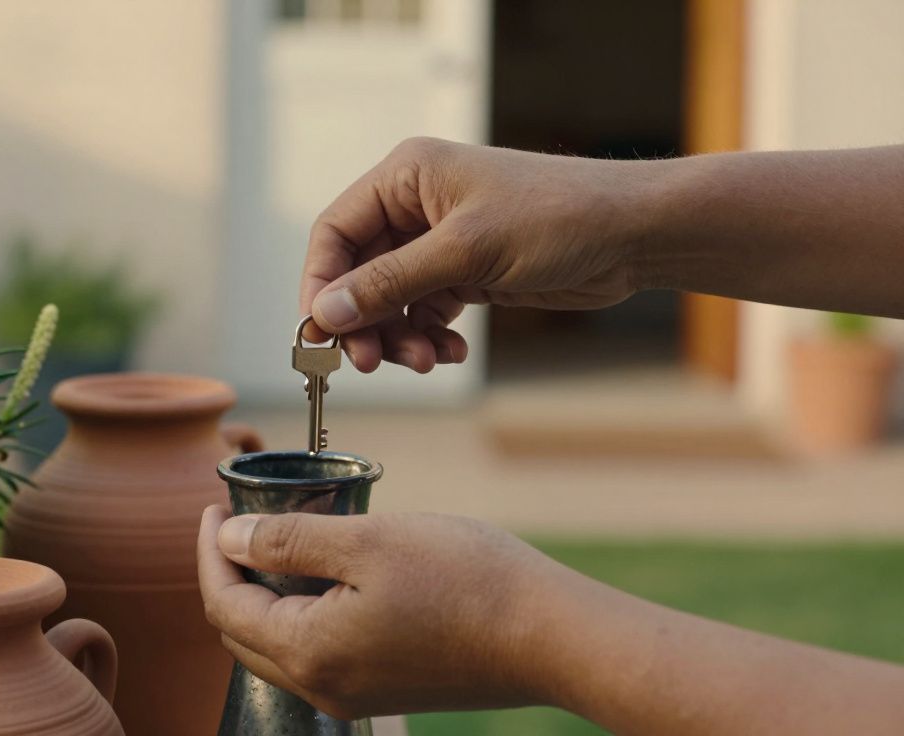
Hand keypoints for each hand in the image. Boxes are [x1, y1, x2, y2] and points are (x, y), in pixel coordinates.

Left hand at [197, 505, 567, 718]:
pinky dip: (301, 614)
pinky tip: (324, 575)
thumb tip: (231, 540)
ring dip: (265, 596)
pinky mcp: (383, 689)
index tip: (215, 507)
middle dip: (229, 576)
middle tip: (239, 522)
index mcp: (308, 652)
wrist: (549, 635)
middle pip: (242, 631)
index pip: (224, 603)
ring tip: (280, 540)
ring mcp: (353, 695)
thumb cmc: (464, 580)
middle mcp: (322, 687)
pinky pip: (317, 654)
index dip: (211, 551)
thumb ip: (288, 541)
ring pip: (278, 645)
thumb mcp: (366, 542)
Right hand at [301, 137, 651, 371]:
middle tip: (369, 364)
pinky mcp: (464, 272)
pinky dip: (430, 337)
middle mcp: (415, 205)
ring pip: (389, 299)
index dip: (320, 285)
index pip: (335, 232)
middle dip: (364, 321)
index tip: (320, 335)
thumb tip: (324, 315)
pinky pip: (424, 312)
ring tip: (427, 361)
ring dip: (399, 337)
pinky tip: (452, 351)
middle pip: (358, 273)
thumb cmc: (556, 217)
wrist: (631, 234)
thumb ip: (389, 283)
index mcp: (406, 176)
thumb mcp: (464, 251)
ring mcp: (439, 241)